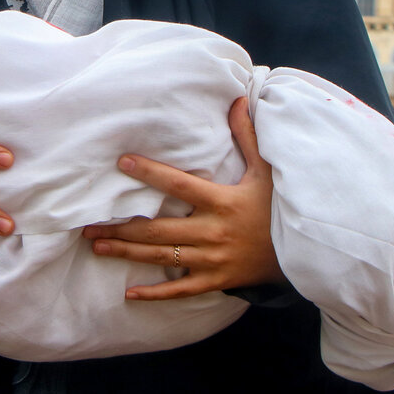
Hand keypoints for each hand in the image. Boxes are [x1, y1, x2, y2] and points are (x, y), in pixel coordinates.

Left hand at [82, 96, 284, 299]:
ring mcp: (212, 259)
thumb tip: (238, 99)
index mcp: (222, 201)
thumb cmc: (281, 207)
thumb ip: (248, 136)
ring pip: (161, 257)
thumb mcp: (267, 170)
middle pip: (158, 228)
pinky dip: (155, 293)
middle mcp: (212, 232)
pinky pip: (181, 289)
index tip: (122, 163)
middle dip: (121, 226)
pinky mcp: (216, 280)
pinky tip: (130, 293)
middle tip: (88, 223)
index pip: (179, 184)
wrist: (306, 253)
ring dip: (127, 252)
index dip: (150, 173)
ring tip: (97, 245)